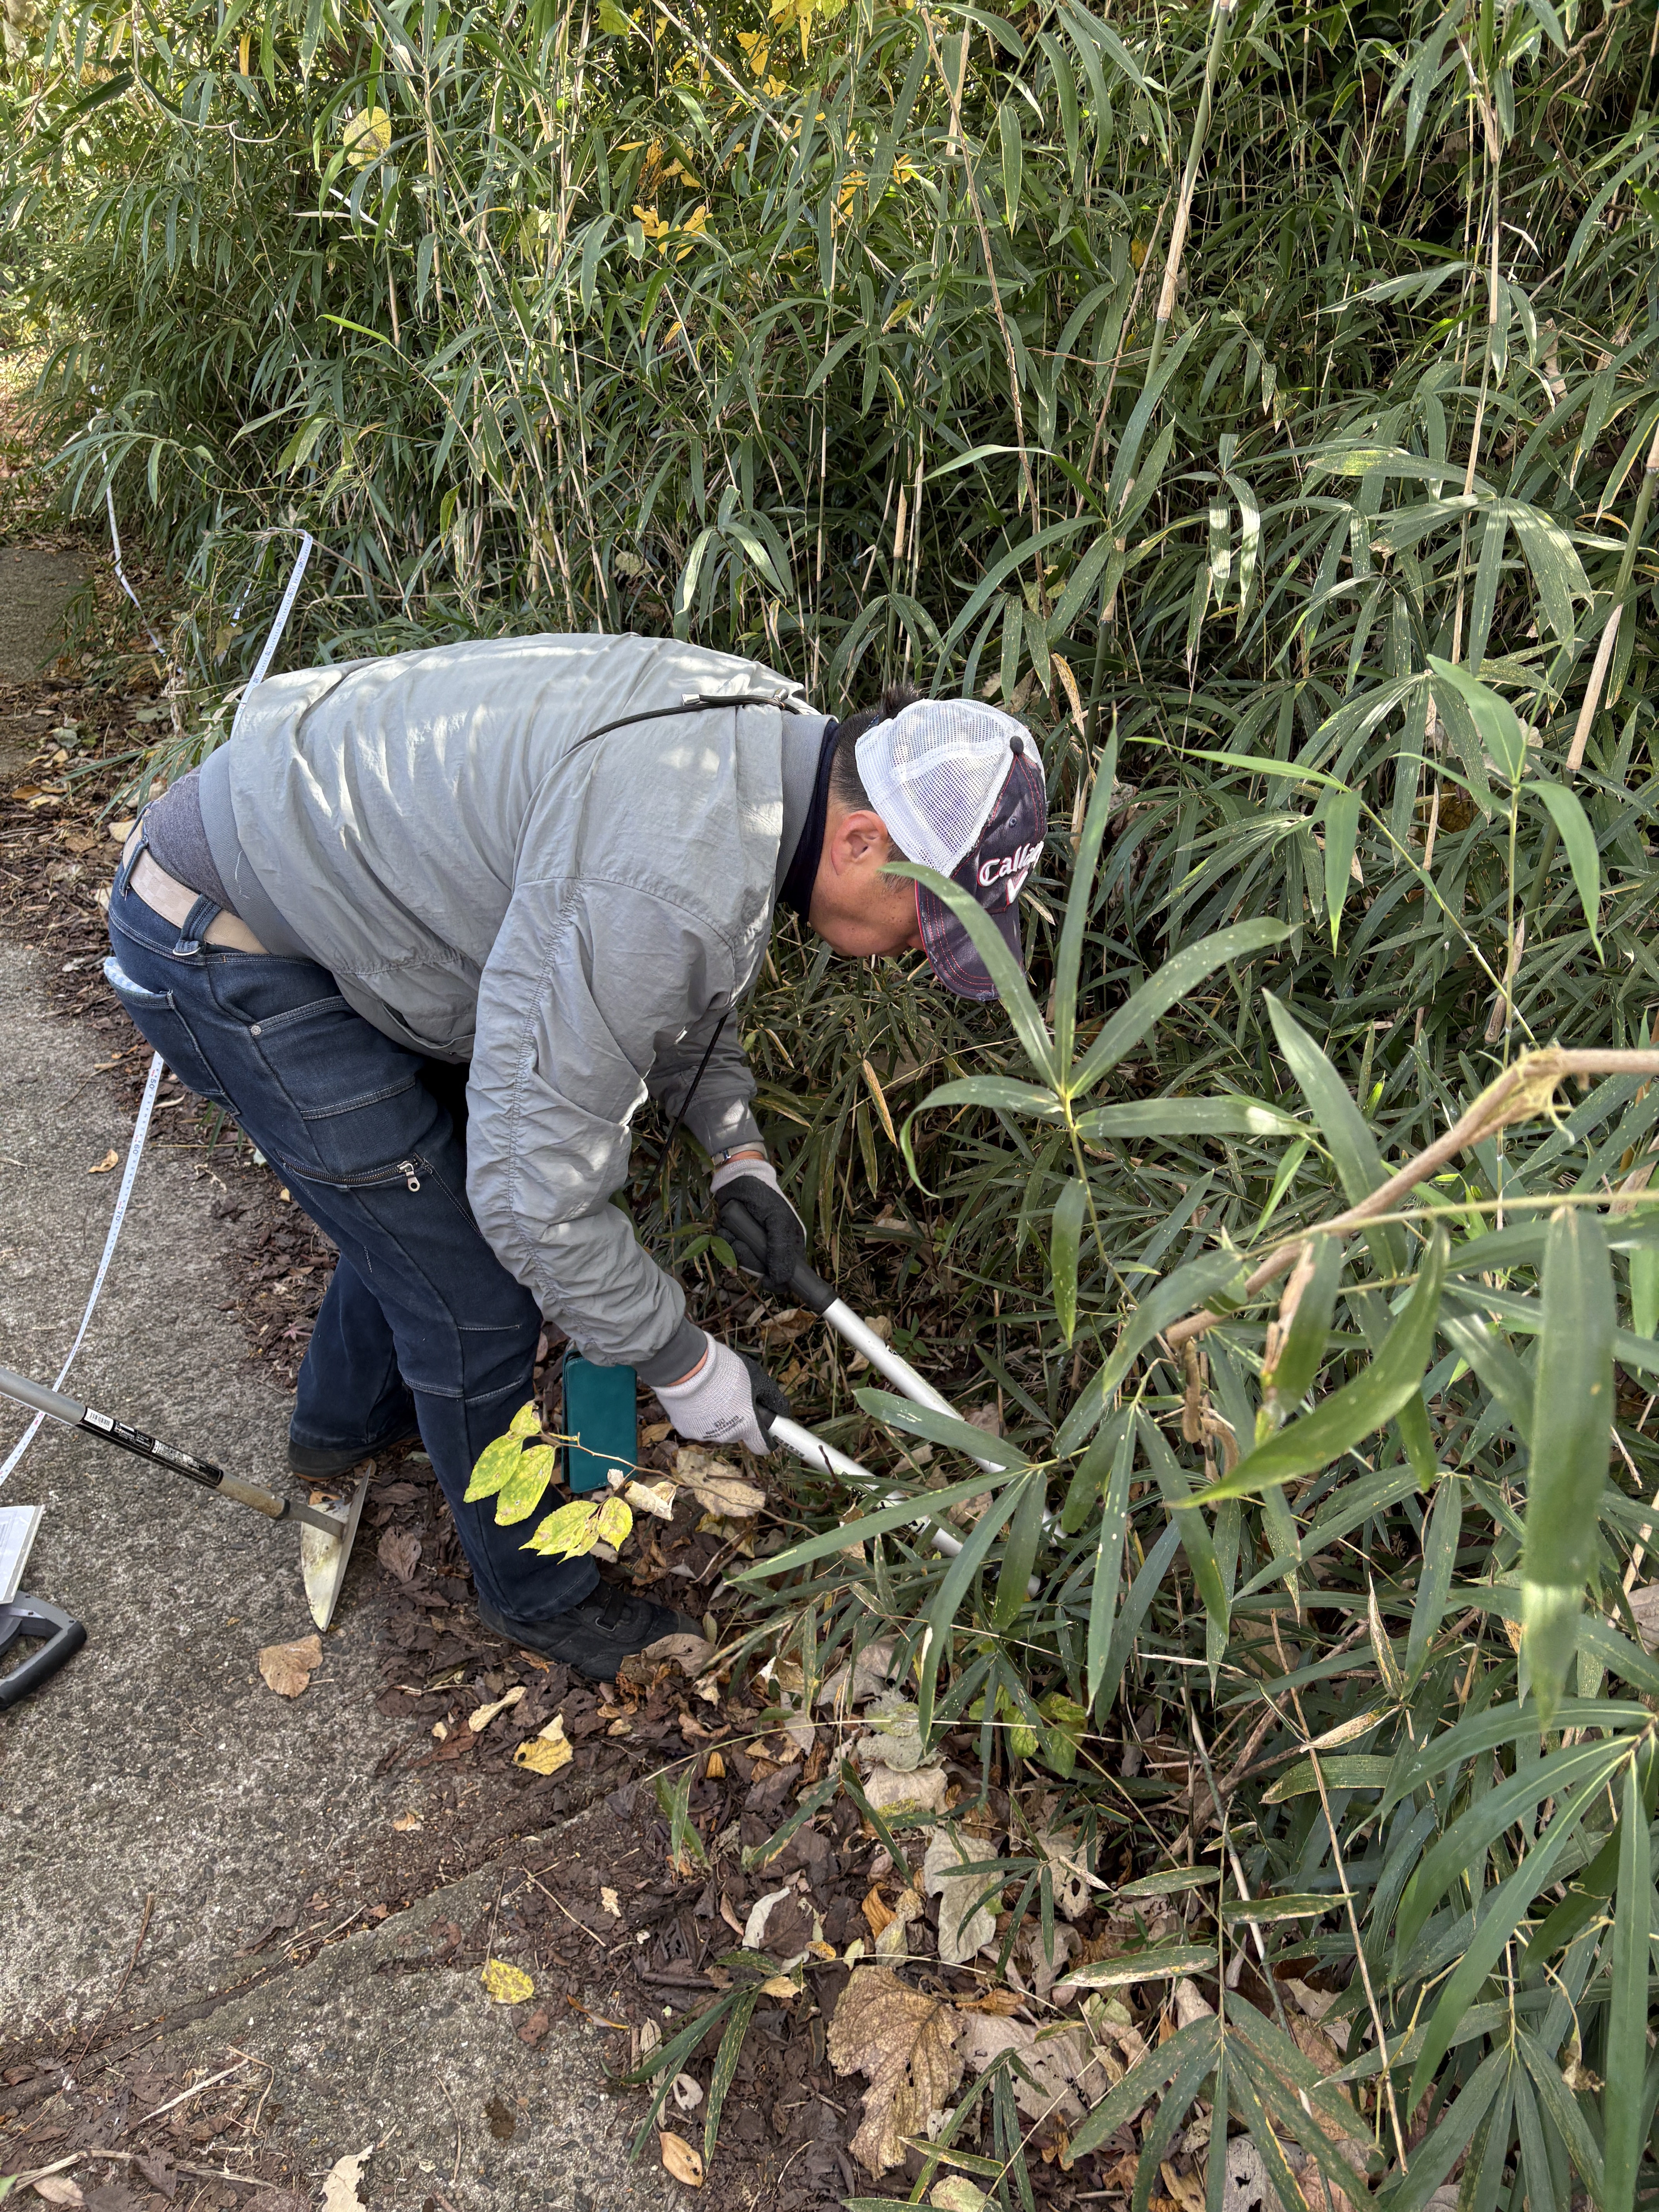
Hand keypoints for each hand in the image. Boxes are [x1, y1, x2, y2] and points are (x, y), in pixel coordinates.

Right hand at [654, 1334, 790, 1456]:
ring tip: (710, 1393)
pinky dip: (699, 1415)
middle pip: (738, 1433)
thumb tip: (781, 1410)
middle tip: (732, 1396)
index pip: (762, 1446)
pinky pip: (698, 1424)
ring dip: (717, 1416)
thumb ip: (770, 1397)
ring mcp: (705, 1435)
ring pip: (718, 1429)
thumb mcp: (756, 1377)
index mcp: (748, 1425)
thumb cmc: (725, 1370)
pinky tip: (696, 1398)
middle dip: (738, 1419)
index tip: (762, 1426)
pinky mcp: (686, 1430)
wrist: (686, 1368)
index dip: (764, 1437)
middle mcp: (728, 1436)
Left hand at [713, 1157, 806, 1294]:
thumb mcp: (778, 1221)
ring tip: (732, 1230)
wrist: (738, 1178)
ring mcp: (753, 1243)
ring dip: (733, 1247)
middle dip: (748, 1259)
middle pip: (760, 1272)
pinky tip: (725, 1227)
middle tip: (742, 1243)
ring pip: (742, 1262)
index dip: (777, 1281)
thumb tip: (781, 1279)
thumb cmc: (763, 1196)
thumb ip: (782, 1250)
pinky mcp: (737, 1237)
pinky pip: (727, 1250)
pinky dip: (724, 1239)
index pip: (788, 1275)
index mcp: (790, 1244)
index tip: (766, 1282)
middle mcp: (773, 1247)